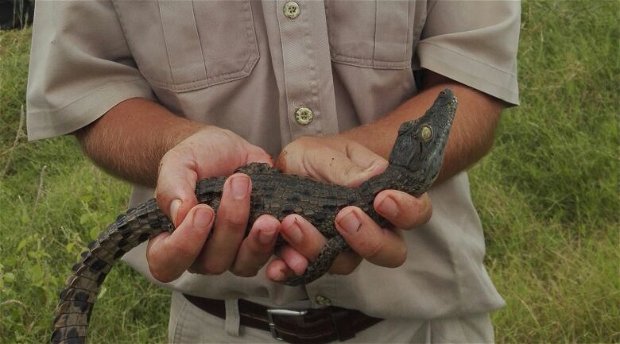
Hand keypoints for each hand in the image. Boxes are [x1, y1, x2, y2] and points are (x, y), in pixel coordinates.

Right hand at [146, 126, 279, 281]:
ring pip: (244, 264)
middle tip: (238, 187)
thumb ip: (172, 188)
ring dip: (258, 242)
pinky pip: (274, 260)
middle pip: (213, 262)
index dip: (183, 246)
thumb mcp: (178, 164)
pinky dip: (285, 251)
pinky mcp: (261, 246)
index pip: (167, 263)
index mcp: (171, 241)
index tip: (203, 211)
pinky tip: (288, 230)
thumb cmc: (196, 159)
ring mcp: (233, 254)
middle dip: (229, 228)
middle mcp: (201, 255)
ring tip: (268, 216)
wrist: (227, 150)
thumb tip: (180, 214)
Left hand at [265, 136, 431, 281]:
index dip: (406, 211)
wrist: (290, 169)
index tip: (382, 199)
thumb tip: (368, 179)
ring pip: (346, 263)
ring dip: (319, 248)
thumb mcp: (328, 153)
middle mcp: (374, 230)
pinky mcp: (316, 259)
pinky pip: (308, 272)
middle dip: (369, 240)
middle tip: (344, 217)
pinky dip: (291, 269)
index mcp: (389, 199)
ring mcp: (345, 249)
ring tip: (292, 223)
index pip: (416, 212)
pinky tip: (277, 263)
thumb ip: (346, 168)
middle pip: (391, 252)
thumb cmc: (320, 158)